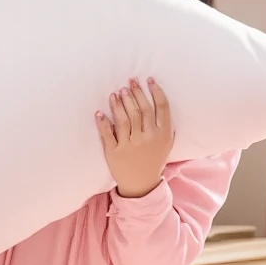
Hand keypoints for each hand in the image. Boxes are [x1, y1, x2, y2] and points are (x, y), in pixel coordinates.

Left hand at [98, 79, 175, 198]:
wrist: (141, 185)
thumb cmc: (153, 159)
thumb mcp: (165, 143)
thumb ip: (163, 124)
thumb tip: (154, 98)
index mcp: (162, 135)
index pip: (161, 107)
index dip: (155, 91)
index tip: (148, 80)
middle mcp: (148, 138)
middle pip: (141, 109)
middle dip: (135, 93)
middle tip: (129, 82)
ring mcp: (131, 145)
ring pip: (124, 118)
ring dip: (119, 103)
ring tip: (116, 92)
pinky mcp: (115, 152)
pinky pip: (108, 134)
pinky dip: (103, 122)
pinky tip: (100, 112)